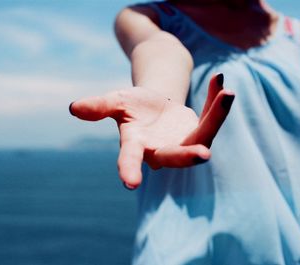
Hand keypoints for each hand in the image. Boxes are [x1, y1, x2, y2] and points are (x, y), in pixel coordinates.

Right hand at [69, 73, 234, 189]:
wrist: (154, 105)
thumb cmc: (132, 107)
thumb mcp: (116, 102)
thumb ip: (98, 106)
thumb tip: (73, 108)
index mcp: (137, 144)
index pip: (130, 158)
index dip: (129, 169)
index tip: (130, 184)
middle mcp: (162, 149)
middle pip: (176, 156)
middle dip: (188, 156)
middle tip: (203, 154)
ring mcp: (184, 143)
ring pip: (203, 135)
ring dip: (216, 116)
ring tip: (226, 93)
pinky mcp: (199, 132)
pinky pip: (211, 118)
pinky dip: (216, 102)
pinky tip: (220, 81)